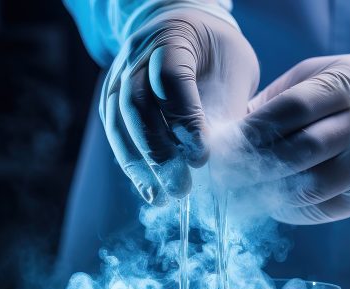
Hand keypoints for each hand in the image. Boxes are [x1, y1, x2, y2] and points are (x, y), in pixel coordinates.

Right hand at [101, 9, 258, 204]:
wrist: (188, 30)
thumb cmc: (219, 53)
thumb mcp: (236, 70)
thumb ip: (228, 110)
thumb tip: (224, 164)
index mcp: (173, 38)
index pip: (171, 79)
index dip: (185, 120)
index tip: (202, 157)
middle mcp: (137, 54)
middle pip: (136, 104)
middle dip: (158, 151)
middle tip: (179, 187)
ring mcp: (118, 75)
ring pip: (117, 121)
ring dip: (139, 164)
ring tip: (159, 196)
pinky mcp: (113, 98)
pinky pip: (115, 131)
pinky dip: (131, 161)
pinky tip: (148, 186)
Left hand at [240, 47, 349, 223]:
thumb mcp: (315, 75)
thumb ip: (274, 101)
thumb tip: (230, 135)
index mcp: (349, 85)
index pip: (293, 109)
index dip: (253, 130)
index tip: (222, 145)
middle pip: (303, 151)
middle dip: (255, 166)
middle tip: (224, 175)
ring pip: (315, 187)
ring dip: (270, 193)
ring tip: (241, 192)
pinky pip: (327, 209)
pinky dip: (292, 209)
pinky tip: (270, 202)